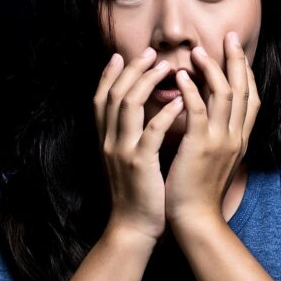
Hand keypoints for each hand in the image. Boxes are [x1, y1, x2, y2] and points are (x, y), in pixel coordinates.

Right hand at [93, 48, 184, 240]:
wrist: (133, 228)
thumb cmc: (139, 193)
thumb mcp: (128, 160)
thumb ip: (131, 137)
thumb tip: (143, 115)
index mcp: (106, 140)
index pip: (101, 98)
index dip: (108, 75)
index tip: (121, 55)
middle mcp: (109, 142)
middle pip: (114, 94)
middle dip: (131, 69)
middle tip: (150, 51)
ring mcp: (122, 152)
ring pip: (127, 105)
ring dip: (146, 81)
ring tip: (166, 66)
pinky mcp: (140, 164)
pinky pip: (151, 132)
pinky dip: (165, 114)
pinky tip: (180, 101)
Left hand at [164, 32, 259, 224]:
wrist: (195, 219)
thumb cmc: (200, 191)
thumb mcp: (216, 159)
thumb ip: (216, 136)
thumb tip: (208, 115)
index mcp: (240, 140)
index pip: (251, 99)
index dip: (245, 73)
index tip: (236, 53)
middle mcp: (236, 137)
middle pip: (244, 89)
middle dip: (237, 61)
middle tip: (229, 36)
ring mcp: (222, 141)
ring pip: (225, 95)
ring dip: (213, 69)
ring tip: (199, 50)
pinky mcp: (201, 146)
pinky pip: (200, 111)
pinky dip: (193, 90)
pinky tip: (183, 76)